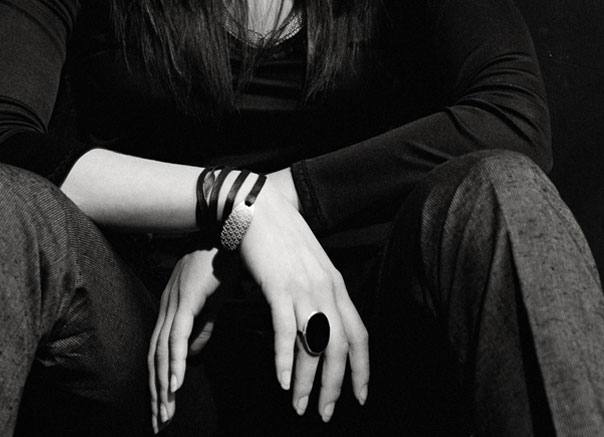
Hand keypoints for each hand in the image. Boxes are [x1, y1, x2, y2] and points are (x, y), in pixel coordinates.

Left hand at [147, 247, 237, 432]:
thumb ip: (204, 328)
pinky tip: (175, 385)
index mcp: (172, 307)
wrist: (229, 231)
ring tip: (166, 414)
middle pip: (155, 357)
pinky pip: (178, 337)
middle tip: (160, 424)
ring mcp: (175, 303)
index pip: (159, 351)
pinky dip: (175, 363)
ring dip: (164, 386)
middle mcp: (167, 307)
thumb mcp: (214, 301)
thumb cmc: (223, 262)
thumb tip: (193, 357)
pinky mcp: (187, 301)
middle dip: (156, 393)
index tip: (163, 409)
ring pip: (162, 352)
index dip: (159, 381)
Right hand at [239, 182, 368, 421]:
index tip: (359, 397)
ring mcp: (303, 287)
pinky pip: (285, 330)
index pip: (359, 335)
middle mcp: (325, 288)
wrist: (258, 206)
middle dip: (335, 386)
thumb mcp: (309, 264)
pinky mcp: (279, 285)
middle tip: (325, 413)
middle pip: (339, 347)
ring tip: (298, 406)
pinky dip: (284, 359)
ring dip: (306, 381)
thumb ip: (318, 291)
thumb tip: (320, 324)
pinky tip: (280, 380)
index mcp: (336, 284)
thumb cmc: (281, 236)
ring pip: (313, 344)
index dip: (362, 369)